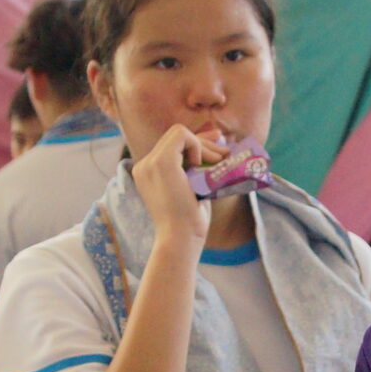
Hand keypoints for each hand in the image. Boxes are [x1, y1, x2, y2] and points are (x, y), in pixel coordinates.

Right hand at [128, 124, 214, 249]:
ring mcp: (150, 162)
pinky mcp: (161, 162)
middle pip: (176, 137)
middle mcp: (144, 165)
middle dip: (204, 143)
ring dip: (203, 145)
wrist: (180, 238)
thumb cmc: (189, 221)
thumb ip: (197, 166)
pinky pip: (182, 135)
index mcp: (148, 172)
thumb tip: (216, 139)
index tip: (215, 154)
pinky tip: (203, 165)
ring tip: (220, 160)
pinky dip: (198, 145)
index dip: (195, 145)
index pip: (172, 146)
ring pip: (179, 133)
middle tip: (225, 154)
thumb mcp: (193, 188)